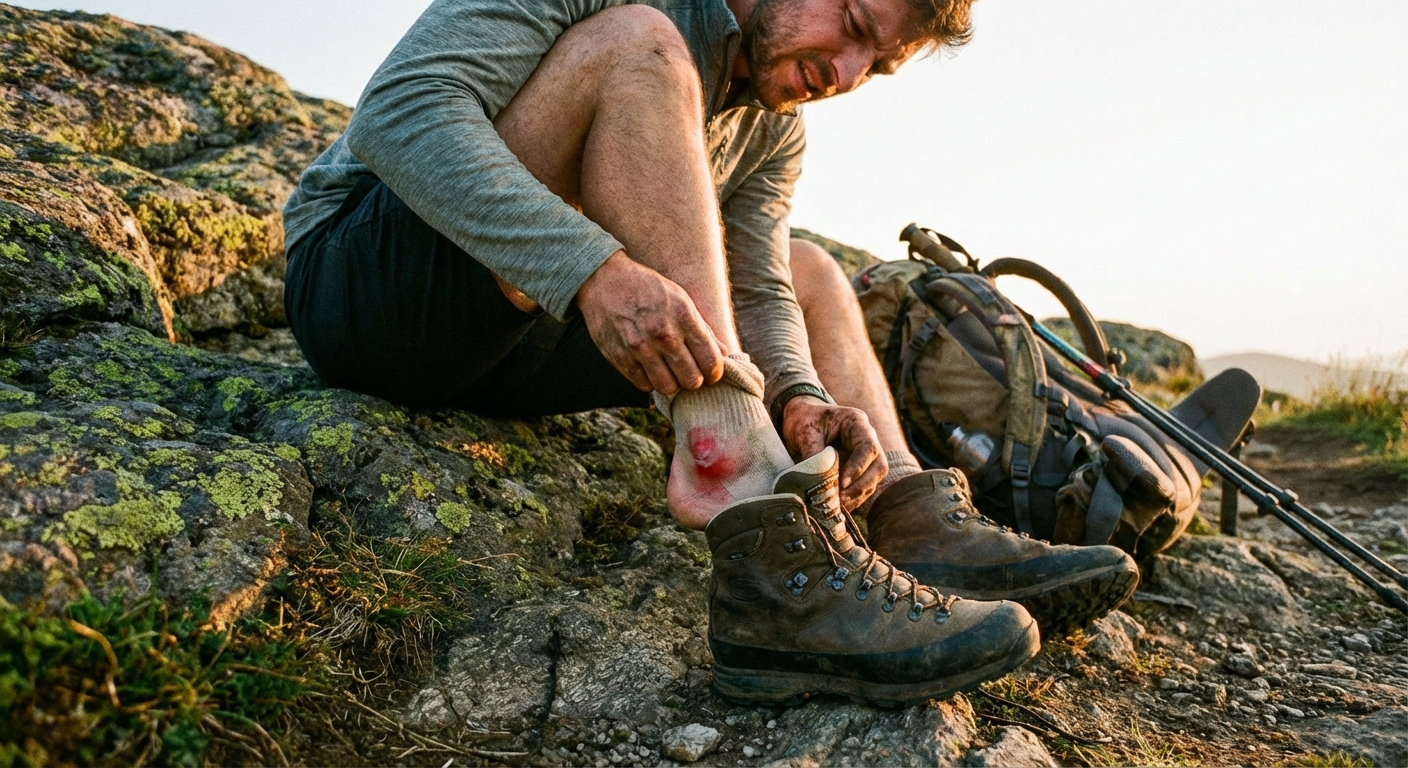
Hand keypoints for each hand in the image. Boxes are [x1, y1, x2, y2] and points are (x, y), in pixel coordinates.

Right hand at [577, 251, 726, 394]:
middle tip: (690, 374)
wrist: (604, 279)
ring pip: (668, 388)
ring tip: (670, 373)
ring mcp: (640, 348)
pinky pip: (643, 385)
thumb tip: (724, 354)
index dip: (714, 373)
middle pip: (691, 380)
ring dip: (673, 384)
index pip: (710, 361)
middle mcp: (663, 334)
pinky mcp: (619, 357)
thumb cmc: (648, 288)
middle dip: (695, 380)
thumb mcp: (681, 299)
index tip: (711, 373)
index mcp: (684, 316)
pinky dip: (650, 381)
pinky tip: (650, 369)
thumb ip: (702, 329)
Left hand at [781, 395, 885, 510]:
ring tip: (837, 506)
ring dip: (857, 495)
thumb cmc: (804, 421)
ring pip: (874, 480)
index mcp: (856, 422)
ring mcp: (866, 455)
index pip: (868, 447)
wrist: (801, 421)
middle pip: (879, 466)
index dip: (858, 467)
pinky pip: (863, 488)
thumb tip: (818, 483)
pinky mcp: (859, 470)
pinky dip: (852, 499)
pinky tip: (837, 507)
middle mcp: (867, 438)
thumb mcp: (805, 433)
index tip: (842, 483)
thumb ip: (813, 454)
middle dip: (861, 486)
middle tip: (841, 500)